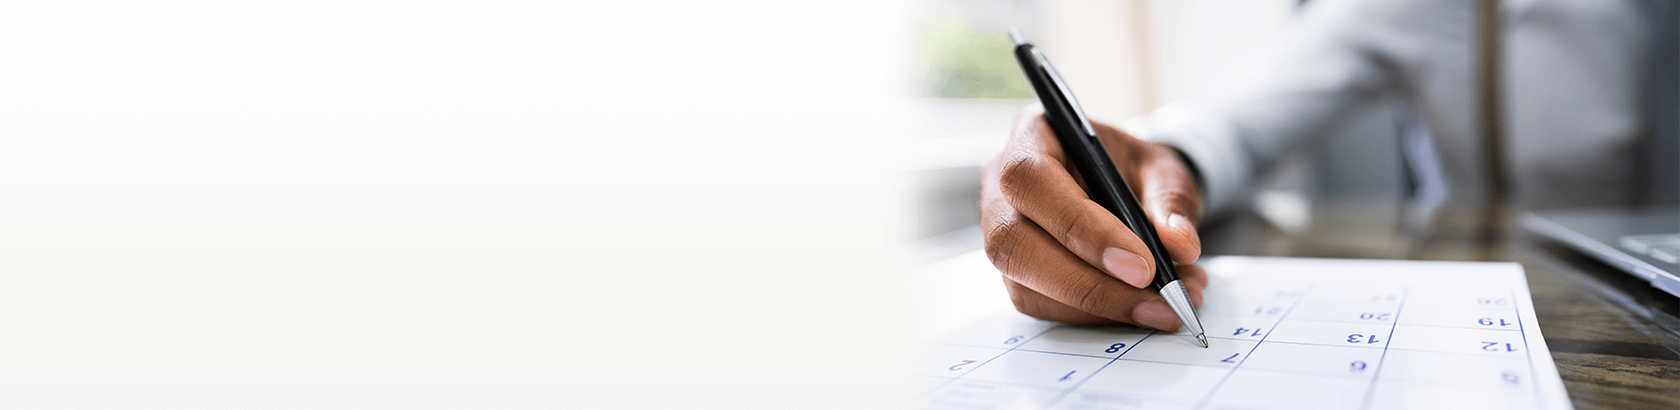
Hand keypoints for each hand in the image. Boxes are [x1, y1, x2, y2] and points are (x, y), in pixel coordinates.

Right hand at [980, 104, 1206, 329]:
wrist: (1119, 184)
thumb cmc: (1130, 168)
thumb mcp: (1162, 167)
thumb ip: (1172, 200)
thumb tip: (1179, 246)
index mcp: (1032, 136)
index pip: (1033, 181)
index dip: (1080, 226)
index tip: (1141, 265)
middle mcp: (1000, 186)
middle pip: (1014, 242)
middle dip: (1088, 282)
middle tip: (1158, 300)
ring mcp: (1000, 232)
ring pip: (1023, 284)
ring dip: (1098, 306)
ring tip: (1165, 306)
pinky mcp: (1013, 273)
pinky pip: (1040, 306)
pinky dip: (1094, 316)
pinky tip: (1140, 307)